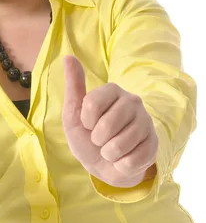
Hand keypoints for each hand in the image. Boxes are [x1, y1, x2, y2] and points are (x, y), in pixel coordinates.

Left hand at [62, 56, 157, 187]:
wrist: (103, 164)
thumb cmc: (86, 136)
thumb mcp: (73, 113)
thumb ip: (73, 86)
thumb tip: (68, 57)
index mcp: (113, 90)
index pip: (92, 105)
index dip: (86, 121)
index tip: (88, 123)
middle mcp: (133, 101)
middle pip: (106, 126)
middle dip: (97, 140)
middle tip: (100, 139)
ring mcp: (146, 122)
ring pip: (119, 146)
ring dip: (108, 154)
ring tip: (111, 149)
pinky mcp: (154, 144)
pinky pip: (131, 161)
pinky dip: (121, 165)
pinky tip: (124, 158)